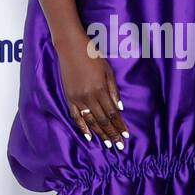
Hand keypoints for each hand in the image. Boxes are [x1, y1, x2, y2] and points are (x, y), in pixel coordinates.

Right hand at [56, 35, 129, 149]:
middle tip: (119, 146)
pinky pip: (76, 116)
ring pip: (91, 121)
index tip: (126, 135)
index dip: (119, 125)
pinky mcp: (69, 98)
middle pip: (103, 120)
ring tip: (108, 144)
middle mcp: (89, 97)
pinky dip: (82, 127)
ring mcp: (78, 98)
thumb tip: (119, 108)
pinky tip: (88, 136)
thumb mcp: (107, 70)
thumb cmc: (92, 56)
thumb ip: (113, 90)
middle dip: (112, 133)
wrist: (70, 48)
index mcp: (100, 90)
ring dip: (100, 134)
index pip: (112, 113)